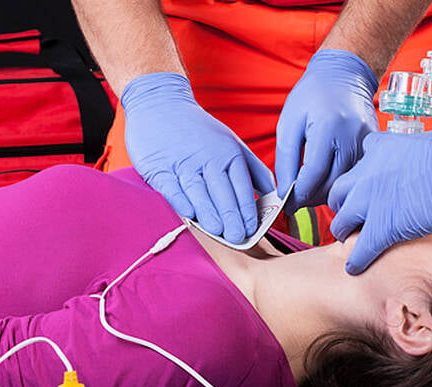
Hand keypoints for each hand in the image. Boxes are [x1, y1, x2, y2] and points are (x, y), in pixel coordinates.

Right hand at [121, 72, 273, 243]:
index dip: (248, 210)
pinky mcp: (160, 168)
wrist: (160, 104)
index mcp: (229, 154)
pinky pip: (172, 189)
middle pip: (222, 193)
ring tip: (219, 232)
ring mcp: (183, 163)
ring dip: (210, 214)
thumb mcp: (232, 142)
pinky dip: (181, 202)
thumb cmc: (199, 130)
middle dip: (232, 218)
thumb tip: (272, 195)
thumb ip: (253, 169)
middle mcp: (208, 159)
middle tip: (238, 238)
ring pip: (199, 193)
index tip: (252, 230)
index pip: (242, 187)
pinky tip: (190, 215)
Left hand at [275, 49, 378, 213]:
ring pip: (347, 184)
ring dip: (326, 193)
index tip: (288, 202)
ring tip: (309, 188)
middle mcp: (352, 137)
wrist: (344, 75)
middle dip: (311, 198)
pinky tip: (326, 178)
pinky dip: (340, 182)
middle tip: (296, 198)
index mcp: (329, 127)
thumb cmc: (312, 95)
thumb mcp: (289, 122)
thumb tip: (284, 192)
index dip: (299, 194)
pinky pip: (356, 175)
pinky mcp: (374, 146)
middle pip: (333, 184)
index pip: (315, 174)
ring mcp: (367, 143)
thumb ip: (285, 159)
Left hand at [328, 126, 431, 273]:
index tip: (363, 193)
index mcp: (377, 150)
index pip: (355, 170)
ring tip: (348, 241)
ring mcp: (371, 201)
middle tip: (352, 217)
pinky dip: (356, 259)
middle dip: (344, 206)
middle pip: (339, 194)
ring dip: (344, 232)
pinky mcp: (383, 226)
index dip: (357, 184)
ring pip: (343, 221)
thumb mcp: (419, 140)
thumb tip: (415, 155)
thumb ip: (406, 150)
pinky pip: (361, 247)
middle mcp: (366, 174)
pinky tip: (354, 267)